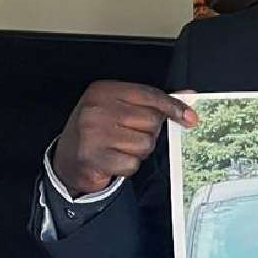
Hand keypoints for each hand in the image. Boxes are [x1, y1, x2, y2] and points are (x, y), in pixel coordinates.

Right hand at [52, 81, 196, 194]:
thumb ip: (154, 102)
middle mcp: (96, 108)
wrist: (68, 158)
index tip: (189, 117)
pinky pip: (132, 164)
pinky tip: (114, 160)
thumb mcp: (122, 108)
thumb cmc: (99, 130)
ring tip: (120, 147)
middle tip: (130, 135)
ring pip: (145, 144)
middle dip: (148, 132)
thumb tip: (189, 96)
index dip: (173, 107)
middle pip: (151, 121)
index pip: (150, 95)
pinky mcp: (94, 157)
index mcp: (104, 91)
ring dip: (138, 151)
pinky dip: (128, 166)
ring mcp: (93, 133)